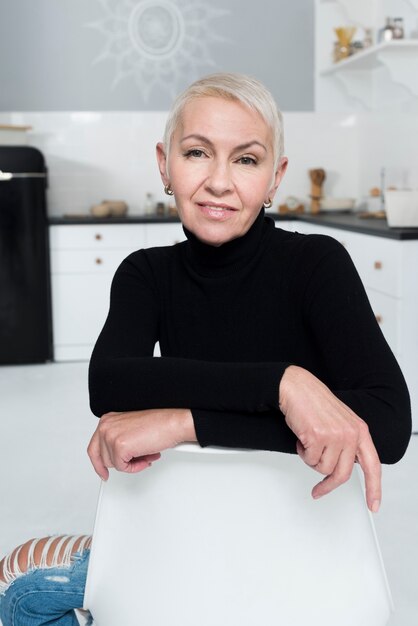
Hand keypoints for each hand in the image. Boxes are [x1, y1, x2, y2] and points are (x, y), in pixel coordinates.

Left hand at [87, 408, 195, 479]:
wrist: (172, 423)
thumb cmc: (158, 425)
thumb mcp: (130, 429)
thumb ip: (118, 440)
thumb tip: (114, 457)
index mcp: (107, 420)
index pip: (94, 447)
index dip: (99, 463)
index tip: (103, 471)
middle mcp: (106, 426)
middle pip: (102, 458)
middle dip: (121, 462)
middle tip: (137, 460)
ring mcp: (111, 436)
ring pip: (113, 464)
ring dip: (130, 464)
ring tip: (145, 454)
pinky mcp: (119, 446)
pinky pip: (123, 467)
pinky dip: (135, 467)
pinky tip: (146, 457)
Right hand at [279, 366, 380, 512]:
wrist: (296, 387)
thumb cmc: (314, 403)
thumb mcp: (341, 422)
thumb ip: (349, 443)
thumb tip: (347, 466)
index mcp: (360, 430)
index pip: (373, 466)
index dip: (374, 488)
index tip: (373, 504)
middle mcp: (350, 433)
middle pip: (342, 474)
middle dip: (327, 484)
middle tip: (319, 490)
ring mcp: (335, 435)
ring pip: (323, 468)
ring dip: (312, 459)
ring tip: (309, 442)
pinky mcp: (317, 436)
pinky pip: (308, 459)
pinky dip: (302, 452)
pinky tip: (302, 437)